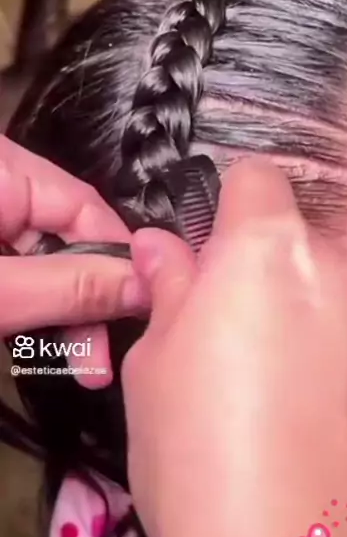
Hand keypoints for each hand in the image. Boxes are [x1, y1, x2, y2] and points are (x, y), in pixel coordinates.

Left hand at [0, 136, 146, 385]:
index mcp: (1, 169)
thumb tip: (141, 286)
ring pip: (42, 266)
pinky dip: (27, 312)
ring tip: (75, 367)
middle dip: (85, 304)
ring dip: (59, 318)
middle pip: (68, 240)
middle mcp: (0, 186)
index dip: (118, 265)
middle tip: (97, 364)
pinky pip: (14, 276)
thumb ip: (68, 287)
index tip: (135, 318)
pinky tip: (41, 347)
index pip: (87, 208)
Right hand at [122, 159, 346, 536]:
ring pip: (337, 299)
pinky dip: (340, 369)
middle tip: (224, 346)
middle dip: (263, 277)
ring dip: (306, 323)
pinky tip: (311, 433)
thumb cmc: (197, 460)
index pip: (255, 178)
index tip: (203, 263)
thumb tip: (162, 249)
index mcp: (269, 251)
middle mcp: (344, 274)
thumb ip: (167, 294)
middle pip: (300, 245)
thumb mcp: (153, 373)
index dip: (223, 212)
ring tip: (272, 401)